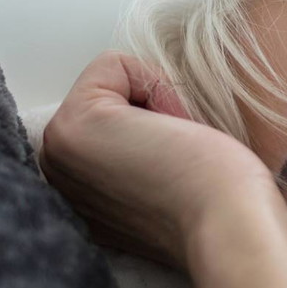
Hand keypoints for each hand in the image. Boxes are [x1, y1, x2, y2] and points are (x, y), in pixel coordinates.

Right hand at [40, 51, 279, 268]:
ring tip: (176, 148)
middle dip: (152, 109)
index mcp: (79, 195)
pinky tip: (173, 131)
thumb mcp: (164, 176)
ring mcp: (55, 154)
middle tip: (179, 155)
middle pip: (108, 96)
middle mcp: (57, 178)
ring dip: (155, 102)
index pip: (114, 119)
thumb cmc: (222, 200)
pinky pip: (112, 64)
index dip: (159, 125)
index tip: (178, 167)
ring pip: (112, 82)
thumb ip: (138, 154)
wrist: (231, 224)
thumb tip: (150, 117)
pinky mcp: (70, 128)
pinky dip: (154, 82)